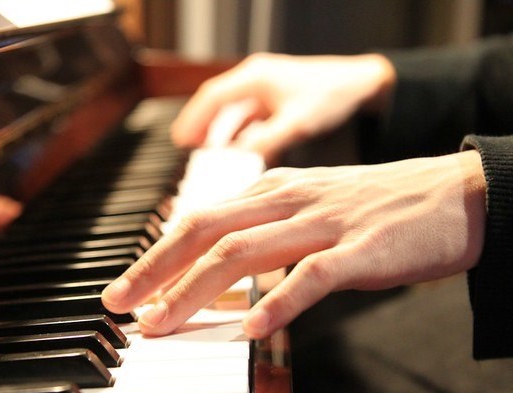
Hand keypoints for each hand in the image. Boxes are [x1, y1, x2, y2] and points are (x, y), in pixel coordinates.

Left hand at [102, 150, 486, 338]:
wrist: (455, 195)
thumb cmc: (373, 210)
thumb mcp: (305, 208)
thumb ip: (259, 235)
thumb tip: (212, 276)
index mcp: (269, 191)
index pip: (196, 222)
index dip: (154, 257)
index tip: (125, 291)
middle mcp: (287, 200)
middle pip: (204, 232)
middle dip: (153, 270)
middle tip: (119, 305)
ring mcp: (324, 223)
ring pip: (244, 253)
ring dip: (195, 291)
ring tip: (162, 324)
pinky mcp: (363, 250)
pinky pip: (314, 275)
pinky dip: (280, 301)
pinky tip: (254, 329)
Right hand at [171, 53, 395, 160]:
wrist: (365, 85)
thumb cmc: (334, 96)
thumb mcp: (298, 123)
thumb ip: (266, 142)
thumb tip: (238, 161)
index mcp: (256, 77)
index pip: (212, 98)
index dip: (193, 120)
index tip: (180, 141)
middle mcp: (257, 79)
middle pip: (216, 101)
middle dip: (200, 124)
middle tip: (185, 147)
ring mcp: (267, 89)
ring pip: (232, 109)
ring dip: (218, 130)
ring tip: (206, 153)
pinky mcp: (277, 100)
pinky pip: (248, 116)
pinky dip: (238, 132)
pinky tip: (237, 150)